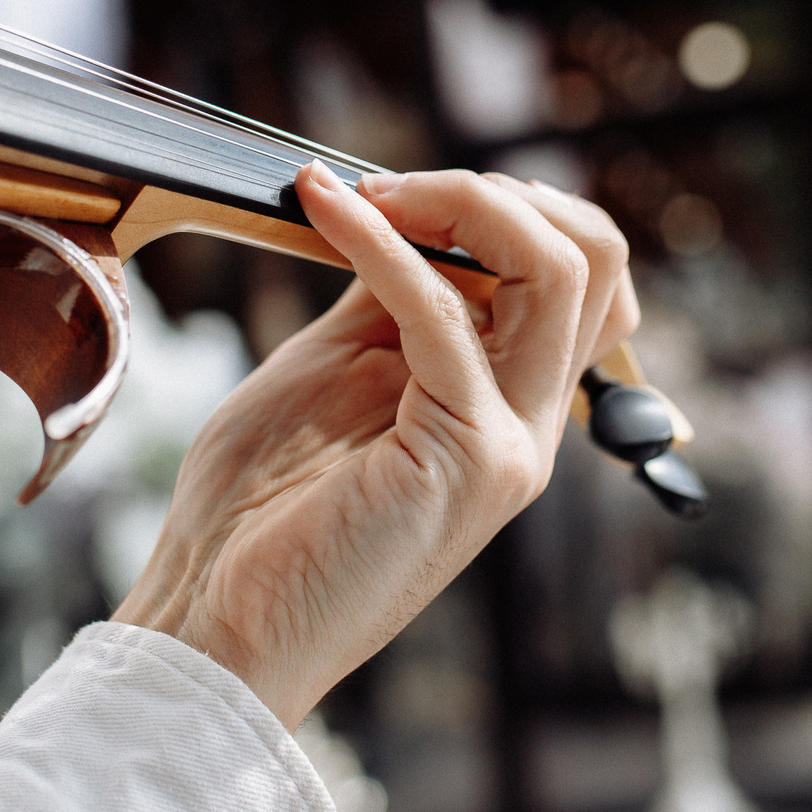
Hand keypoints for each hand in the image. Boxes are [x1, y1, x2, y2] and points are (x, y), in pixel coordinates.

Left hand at [113, 163, 637, 725]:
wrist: (216, 621)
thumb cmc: (256, 510)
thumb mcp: (334, 367)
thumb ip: (387, 295)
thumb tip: (403, 207)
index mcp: (509, 405)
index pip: (578, 274)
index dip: (503, 208)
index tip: (400, 192)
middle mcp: (532, 426)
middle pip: (596, 259)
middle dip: (495, 192)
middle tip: (393, 189)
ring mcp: (512, 444)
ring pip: (562, 270)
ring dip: (459, 201)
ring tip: (366, 194)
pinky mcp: (467, 457)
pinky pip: (445, 312)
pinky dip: (382, 241)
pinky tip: (325, 211)